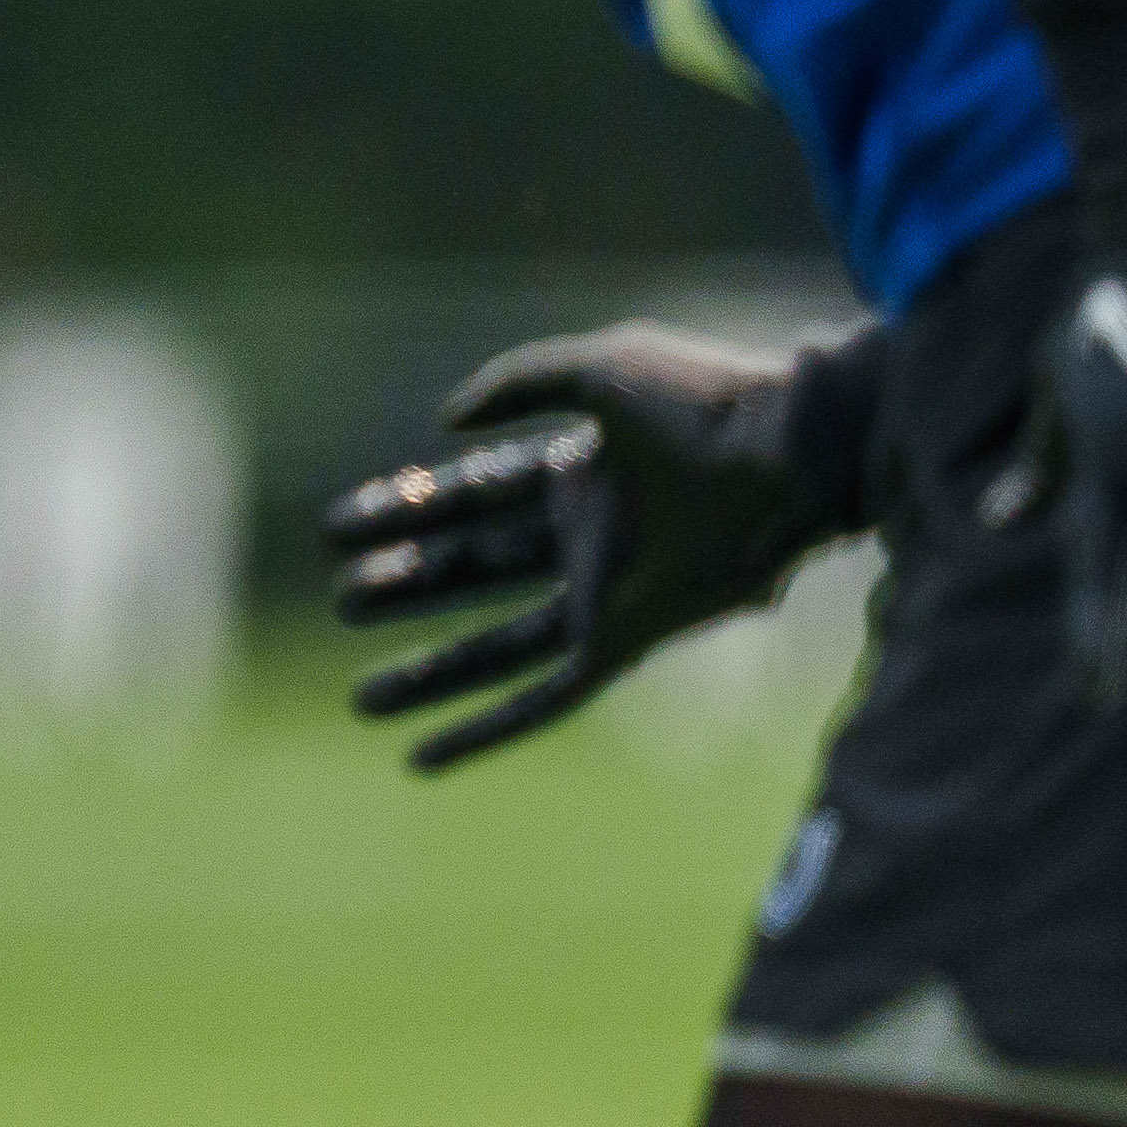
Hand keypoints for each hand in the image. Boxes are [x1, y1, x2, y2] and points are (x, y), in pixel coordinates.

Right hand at [321, 320, 868, 771]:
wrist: (790, 454)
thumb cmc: (708, 403)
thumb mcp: (600, 369)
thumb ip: (519, 383)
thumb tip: (445, 421)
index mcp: (582, 471)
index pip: (474, 496)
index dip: (406, 510)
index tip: (336, 527)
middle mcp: (591, 535)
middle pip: (476, 568)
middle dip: (409, 584)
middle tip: (341, 600)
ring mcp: (609, 591)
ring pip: (499, 644)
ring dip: (432, 671)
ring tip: (362, 696)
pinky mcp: (628, 639)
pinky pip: (548, 697)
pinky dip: (489, 729)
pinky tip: (427, 757)